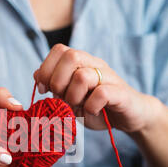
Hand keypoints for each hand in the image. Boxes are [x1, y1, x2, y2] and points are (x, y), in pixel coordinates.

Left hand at [34, 44, 159, 131]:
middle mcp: (95, 65)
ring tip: (77, 108)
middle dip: (58, 81)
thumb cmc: (97, 106)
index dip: (46, 69)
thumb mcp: (71, 98)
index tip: (44, 90)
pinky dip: (91, 106)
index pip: (59, 50)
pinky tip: (92, 112)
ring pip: (83, 76)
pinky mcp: (121, 93)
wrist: (130, 116)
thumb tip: (37, 76)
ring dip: (73, 97)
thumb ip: (55, 86)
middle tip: (61, 99)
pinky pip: (102, 93)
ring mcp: (109, 77)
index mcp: (81, 63)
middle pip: (70, 56)